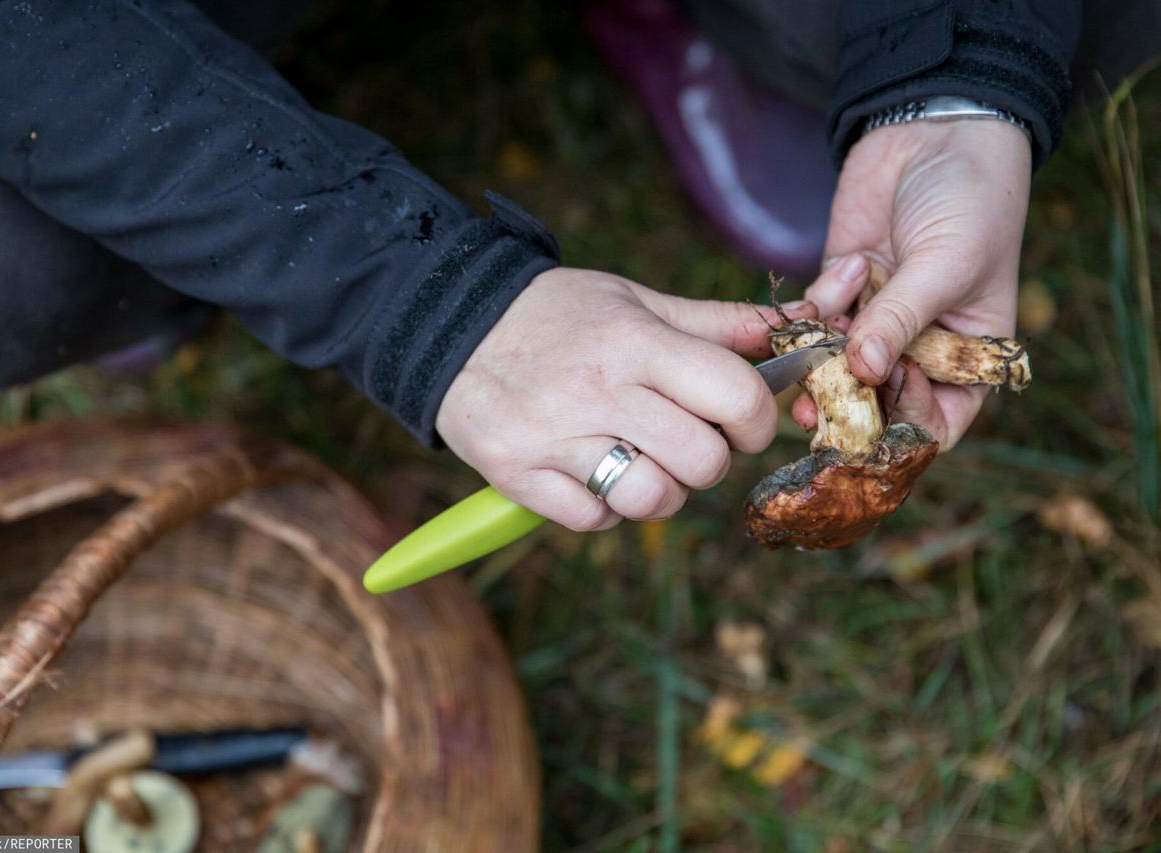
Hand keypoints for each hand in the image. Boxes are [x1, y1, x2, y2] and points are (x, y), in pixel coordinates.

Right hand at [435, 267, 817, 530]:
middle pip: (703, 462)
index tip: (741, 421)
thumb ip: (716, 322)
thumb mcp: (635, 301)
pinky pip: (593, 519)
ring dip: (660, 491)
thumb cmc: (556, 314)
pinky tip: (590, 473)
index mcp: (634, 343)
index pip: (735, 396)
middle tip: (687, 441)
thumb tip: (798, 323)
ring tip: (640, 462)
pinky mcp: (518, 474)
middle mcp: (597, 391)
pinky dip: (603, 508)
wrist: (449, 325)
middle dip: (710, 460)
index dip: (755, 419)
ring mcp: (554, 438)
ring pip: (651, 501)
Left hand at [801, 119, 1031, 448]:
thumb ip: (902, 319)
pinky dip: (816, 308)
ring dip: (821, 360)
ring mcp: (874, 321)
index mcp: (966, 356)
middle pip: (876, 404)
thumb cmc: (972, 200)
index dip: (907, 424)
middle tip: (813, 407)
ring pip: (836, 368)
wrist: (937, 133)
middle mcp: (918, 348)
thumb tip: (866, 371)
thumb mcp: (947, 264)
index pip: (936, 421)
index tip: (884, 397)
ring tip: (817, 344)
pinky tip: (846, 268)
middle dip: (845, 406)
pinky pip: (815, 322)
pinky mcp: (840, 292)